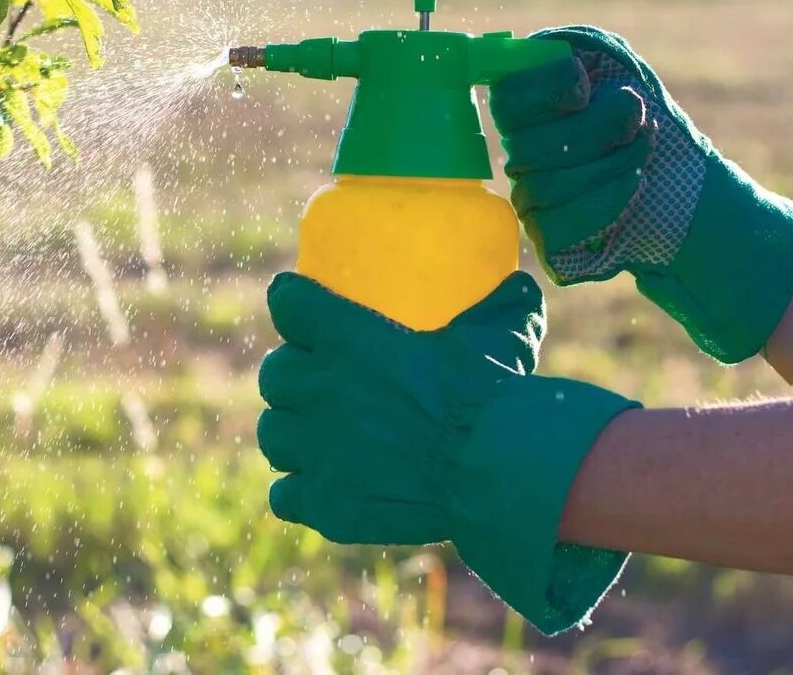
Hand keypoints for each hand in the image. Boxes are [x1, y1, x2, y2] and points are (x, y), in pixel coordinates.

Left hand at [257, 270, 638, 633]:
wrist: (495, 469)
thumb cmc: (495, 391)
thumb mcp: (502, 331)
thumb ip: (502, 304)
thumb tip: (519, 288)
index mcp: (348, 339)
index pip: (289, 305)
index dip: (293, 305)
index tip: (299, 307)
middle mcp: (320, 390)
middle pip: (275, 374)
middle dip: (292, 376)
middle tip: (318, 383)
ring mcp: (318, 451)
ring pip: (273, 434)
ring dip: (291, 432)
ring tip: (313, 437)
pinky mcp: (326, 503)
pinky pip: (285, 495)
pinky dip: (300, 491)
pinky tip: (320, 489)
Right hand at [489, 25, 792, 362]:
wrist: (687, 184)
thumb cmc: (649, 119)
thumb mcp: (618, 66)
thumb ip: (576, 49)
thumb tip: (545, 52)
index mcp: (529, 111)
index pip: (506, 100)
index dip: (543, 92)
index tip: (583, 89)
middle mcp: (521, 157)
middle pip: (530, 146)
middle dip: (598, 128)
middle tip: (637, 117)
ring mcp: (531, 201)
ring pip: (545, 186)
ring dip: (609, 163)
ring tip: (643, 150)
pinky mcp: (549, 242)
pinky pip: (555, 227)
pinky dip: (602, 202)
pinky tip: (632, 185)